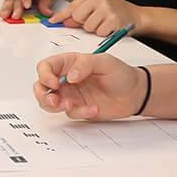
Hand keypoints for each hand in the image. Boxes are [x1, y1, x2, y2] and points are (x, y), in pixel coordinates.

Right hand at [32, 52, 146, 120]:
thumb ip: (85, 65)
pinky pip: (70, 113)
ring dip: (55, 106)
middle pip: (41, 86)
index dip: (45, 75)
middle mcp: (66, 79)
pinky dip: (80, 112)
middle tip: (54, 100)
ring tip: (69, 106)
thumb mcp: (105, 62)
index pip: (46, 67)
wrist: (135, 94)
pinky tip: (94, 108)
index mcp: (69, 63)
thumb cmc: (121, 74)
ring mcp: (71, 95)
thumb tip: (69, 75)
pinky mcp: (78, 108)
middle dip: (43, 95)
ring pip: (49, 102)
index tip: (54, 83)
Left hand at [58, 0, 143, 37]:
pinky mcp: (113, 20)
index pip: (72, 6)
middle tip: (96, 20)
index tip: (53, 21)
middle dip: (84, 23)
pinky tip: (110, 27)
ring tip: (105, 23)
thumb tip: (64, 20)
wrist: (138, 16)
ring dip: (95, 29)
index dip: (61, 16)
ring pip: (88, 26)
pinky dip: (103, 33)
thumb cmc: (116, 12)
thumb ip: (80, 11)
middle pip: (77, 17)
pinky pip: (99, 32)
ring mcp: (107, 8)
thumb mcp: (96, 6)